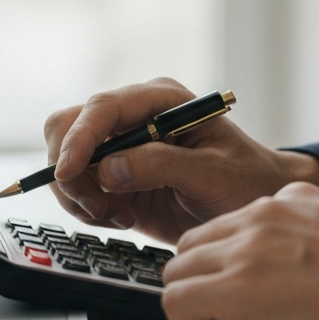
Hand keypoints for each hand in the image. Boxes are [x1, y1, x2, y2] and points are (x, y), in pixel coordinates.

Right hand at [44, 78, 318, 240]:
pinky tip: (122, 219)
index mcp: (159, 100)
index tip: (67, 172)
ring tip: (120, 217)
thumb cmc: (247, 181)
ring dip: (80, 195)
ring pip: (63, 160)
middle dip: (73, 171)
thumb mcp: (215, 174)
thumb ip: (162, 165)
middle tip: (101, 208)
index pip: (102, 108)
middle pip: (66, 127)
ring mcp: (117, 145)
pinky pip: (75, 188)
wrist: (254, 206)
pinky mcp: (110, 176)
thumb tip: (108, 169)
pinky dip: (87, 209)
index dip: (78, 138)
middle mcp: (131, 116)